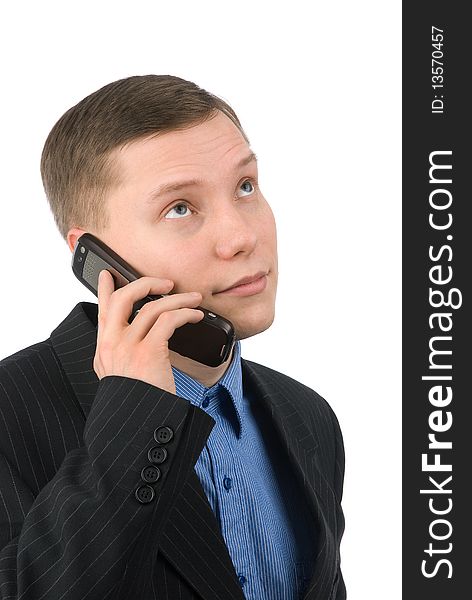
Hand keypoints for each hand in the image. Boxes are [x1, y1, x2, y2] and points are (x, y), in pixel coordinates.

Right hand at [93, 270, 203, 394]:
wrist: (138, 428)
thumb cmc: (139, 404)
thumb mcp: (121, 379)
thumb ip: (124, 356)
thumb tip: (142, 339)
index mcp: (104, 349)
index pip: (102, 311)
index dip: (103, 290)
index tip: (107, 274)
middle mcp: (111, 344)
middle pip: (123, 298)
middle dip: (145, 284)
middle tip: (164, 283)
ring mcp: (127, 347)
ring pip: (152, 307)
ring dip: (178, 299)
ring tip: (194, 299)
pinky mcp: (148, 351)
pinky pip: (169, 320)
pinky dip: (185, 313)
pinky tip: (196, 316)